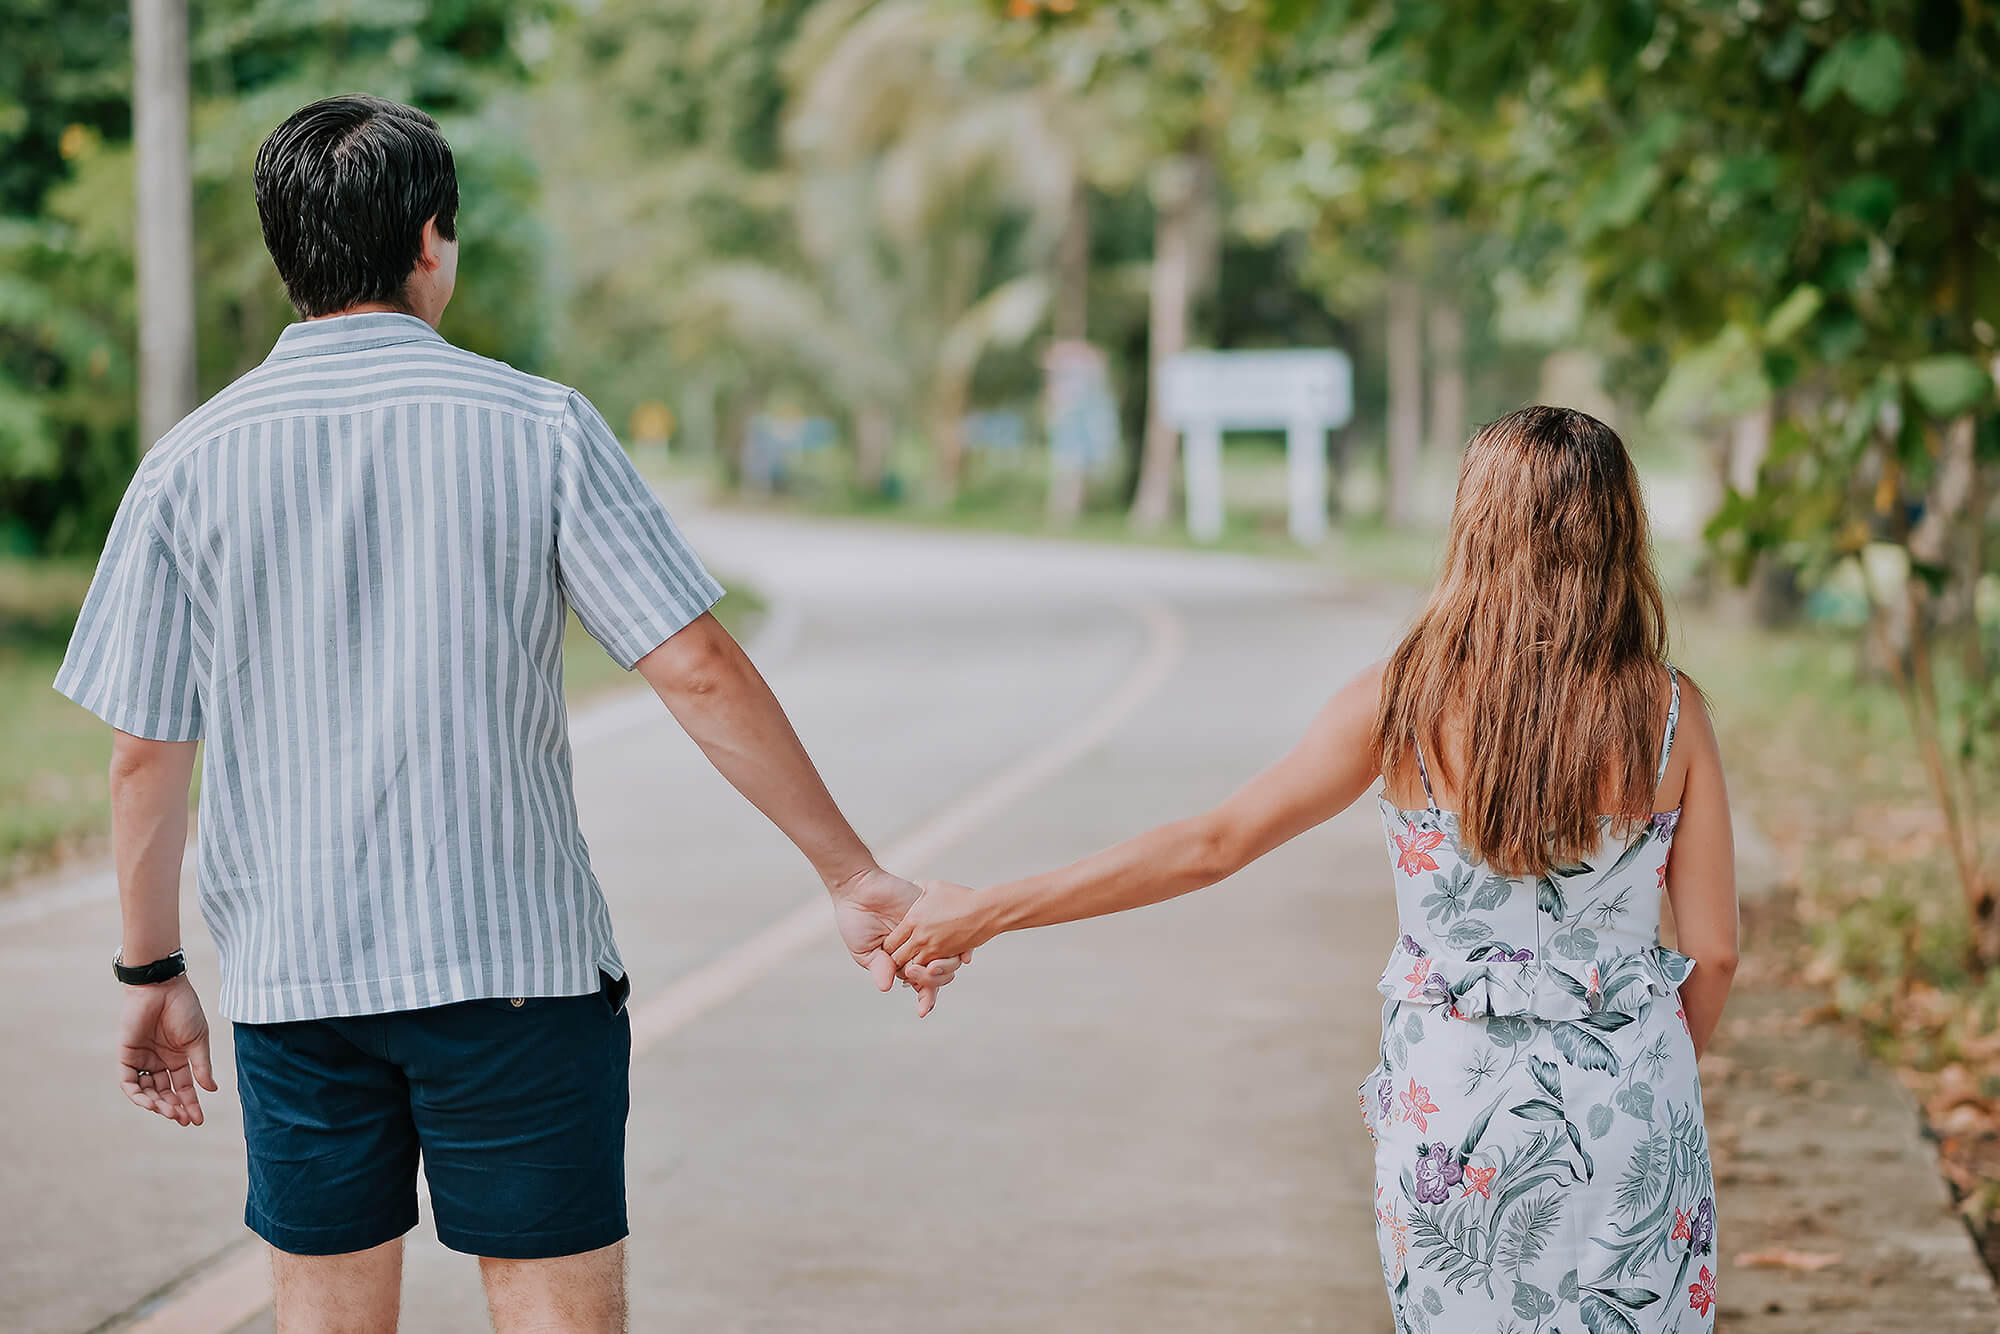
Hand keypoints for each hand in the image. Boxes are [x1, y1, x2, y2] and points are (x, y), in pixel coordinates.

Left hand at [116, 974, 217, 1125]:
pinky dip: (139, 1095)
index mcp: (178, 1058)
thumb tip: (211, 1090)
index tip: (198, 1120)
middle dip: (175, 1107)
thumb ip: (201, 1066)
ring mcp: (142, 1060)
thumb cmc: (183, 1009)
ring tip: (171, 1112)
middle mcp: (159, 1062)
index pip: (183, 1087)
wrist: (162, 988)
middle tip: (184, 1118)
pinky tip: (152, 1103)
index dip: (190, 1104)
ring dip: (158, 1104)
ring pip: (147, 1091)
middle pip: (165, 1093)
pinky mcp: (126, 1056)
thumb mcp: (198, 1040)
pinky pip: (129, 1082)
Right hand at [830, 867, 969, 1017]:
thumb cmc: (856, 920)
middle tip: (920, 977)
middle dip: (933, 982)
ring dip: (943, 969)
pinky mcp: (933, 916)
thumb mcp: (865, 950)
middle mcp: (917, 950)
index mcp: (901, 963)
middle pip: (936, 975)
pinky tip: (962, 957)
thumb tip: (887, 987)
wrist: (860, 888)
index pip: (920, 985)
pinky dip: (960, 949)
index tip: (924, 1012)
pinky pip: (954, 935)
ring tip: (931, 967)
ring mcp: (927, 934)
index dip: (925, 999)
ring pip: (946, 959)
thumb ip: (879, 967)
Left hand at [887, 880, 999, 971]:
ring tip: (912, 965)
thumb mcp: (935, 887)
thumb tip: (913, 884)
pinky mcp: (946, 957)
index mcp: (912, 920)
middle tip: (898, 960)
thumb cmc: (961, 897)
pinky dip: (926, 971)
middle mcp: (920, 937)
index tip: (892, 947)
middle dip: (895, 962)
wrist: (985, 910)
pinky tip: (927, 966)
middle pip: (897, 959)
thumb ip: (919, 887)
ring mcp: (933, 949)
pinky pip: (930, 971)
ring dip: (911, 969)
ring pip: (912, 969)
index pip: (890, 943)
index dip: (888, 947)